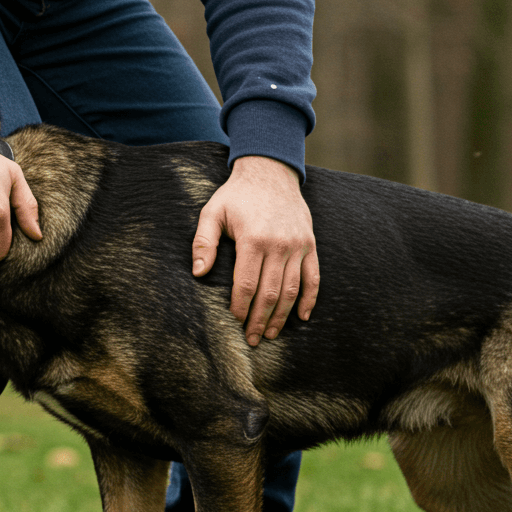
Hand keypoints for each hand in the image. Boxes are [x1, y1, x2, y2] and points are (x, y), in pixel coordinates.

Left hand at [193, 156, 319, 345]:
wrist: (270, 172)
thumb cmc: (237, 195)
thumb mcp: (212, 212)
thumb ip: (203, 243)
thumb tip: (198, 274)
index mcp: (253, 239)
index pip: (246, 284)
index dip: (240, 307)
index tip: (234, 322)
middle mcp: (279, 244)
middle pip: (269, 293)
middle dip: (260, 320)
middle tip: (252, 340)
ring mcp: (297, 245)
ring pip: (291, 290)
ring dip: (282, 316)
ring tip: (271, 334)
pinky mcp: (309, 244)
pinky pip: (313, 277)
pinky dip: (309, 299)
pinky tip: (302, 317)